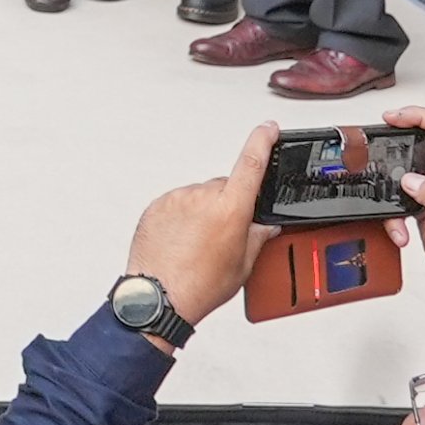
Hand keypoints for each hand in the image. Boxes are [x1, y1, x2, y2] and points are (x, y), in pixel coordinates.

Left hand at [122, 125, 278, 337]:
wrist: (160, 295)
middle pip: (224, 186)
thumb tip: (265, 225)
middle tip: (227, 234)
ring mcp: (176, 199)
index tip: (268, 129)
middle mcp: (201, 197)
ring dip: (205, 211)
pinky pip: (178, 204)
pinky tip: (183, 241)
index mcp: (229, 208)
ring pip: (200, 196)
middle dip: (230, 204)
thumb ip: (257, 237)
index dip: (261, 141)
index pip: (250, 163)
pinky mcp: (156, 205)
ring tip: (200, 244)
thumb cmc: (199, 285)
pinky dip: (183, 217)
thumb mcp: (242, 264)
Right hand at [384, 106, 424, 303]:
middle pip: (420, 142)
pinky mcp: (422, 204)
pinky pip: (397, 197)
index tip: (395, 117)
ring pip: (403, 170)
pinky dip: (392, 214)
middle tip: (376, 144)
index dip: (420, 116)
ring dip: (391, 186)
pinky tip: (400, 230)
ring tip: (390, 203)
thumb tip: (412, 179)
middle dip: (396, 144)